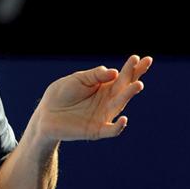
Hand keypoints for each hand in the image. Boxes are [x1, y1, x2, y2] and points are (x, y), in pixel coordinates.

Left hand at [35, 55, 152, 141]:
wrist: (46, 114)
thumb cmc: (62, 94)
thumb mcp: (77, 79)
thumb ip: (95, 75)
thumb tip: (115, 72)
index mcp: (104, 87)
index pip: (122, 76)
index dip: (132, 68)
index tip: (139, 58)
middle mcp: (108, 101)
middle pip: (124, 88)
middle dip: (134, 77)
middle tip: (143, 65)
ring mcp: (103, 116)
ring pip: (119, 105)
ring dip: (129, 95)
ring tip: (137, 85)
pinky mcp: (96, 130)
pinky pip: (111, 130)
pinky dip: (118, 127)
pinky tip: (124, 119)